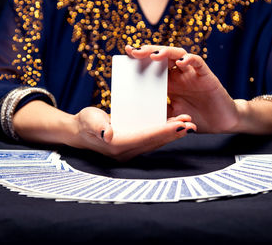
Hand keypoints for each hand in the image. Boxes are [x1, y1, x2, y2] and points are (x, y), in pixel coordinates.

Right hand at [67, 107, 195, 160]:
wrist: (79, 132)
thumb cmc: (85, 123)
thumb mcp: (89, 119)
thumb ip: (98, 126)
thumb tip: (107, 134)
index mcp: (118, 144)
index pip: (145, 137)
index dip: (163, 131)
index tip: (180, 126)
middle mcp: (126, 152)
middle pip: (155, 142)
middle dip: (174, 134)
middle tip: (192, 125)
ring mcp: (130, 152)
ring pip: (155, 143)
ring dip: (172, 135)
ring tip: (188, 125)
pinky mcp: (132, 148)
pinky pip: (151, 142)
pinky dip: (164, 135)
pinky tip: (174, 128)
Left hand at [125, 45, 239, 132]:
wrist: (221, 123)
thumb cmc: (196, 117)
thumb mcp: (172, 116)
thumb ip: (160, 110)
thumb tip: (140, 110)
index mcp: (169, 83)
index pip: (152, 66)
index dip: (140, 58)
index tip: (126, 53)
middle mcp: (179, 74)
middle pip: (162, 57)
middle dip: (148, 51)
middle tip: (134, 51)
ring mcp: (192, 73)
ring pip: (178, 55)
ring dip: (165, 53)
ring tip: (153, 55)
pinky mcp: (206, 76)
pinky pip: (198, 63)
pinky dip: (190, 60)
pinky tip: (181, 62)